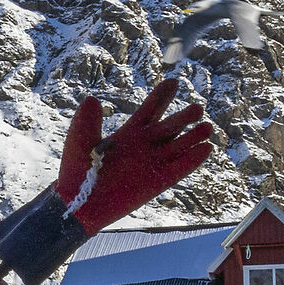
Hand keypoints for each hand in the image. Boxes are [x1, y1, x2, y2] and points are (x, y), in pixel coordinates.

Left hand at [56, 78, 213, 231]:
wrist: (78, 202)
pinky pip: (179, 169)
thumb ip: (86, 120)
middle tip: (197, 108)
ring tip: (206, 127)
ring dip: (193, 138)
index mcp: (129, 133)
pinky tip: (206, 149)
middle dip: (184, 117)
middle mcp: (144, 146)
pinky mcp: (157, 182)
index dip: (161, 97)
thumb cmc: (77, 170)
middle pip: (170, 127)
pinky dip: (192, 160)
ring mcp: (152, 164)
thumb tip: (92, 99)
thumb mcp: (79, 140)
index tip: (173, 82)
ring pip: (179, 147)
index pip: (150, 110)